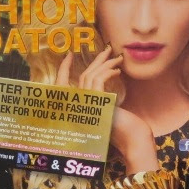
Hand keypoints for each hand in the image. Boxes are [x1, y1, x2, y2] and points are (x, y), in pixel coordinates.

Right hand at [55, 47, 157, 173]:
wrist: (126, 139)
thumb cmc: (119, 129)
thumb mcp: (103, 115)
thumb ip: (97, 104)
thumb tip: (103, 91)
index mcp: (75, 108)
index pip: (61, 84)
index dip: (63, 69)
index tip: (69, 55)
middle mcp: (76, 105)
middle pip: (83, 76)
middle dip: (95, 60)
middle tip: (107, 49)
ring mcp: (85, 103)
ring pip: (92, 76)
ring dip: (106, 64)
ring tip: (118, 58)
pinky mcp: (96, 101)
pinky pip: (99, 80)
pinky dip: (108, 73)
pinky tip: (117, 71)